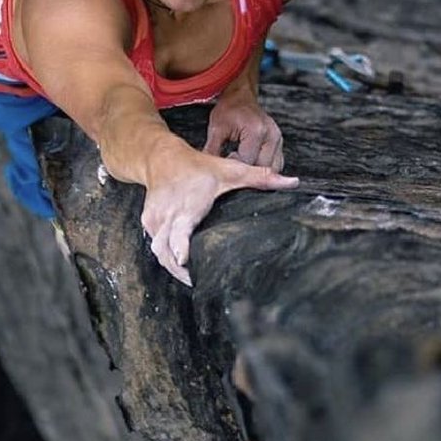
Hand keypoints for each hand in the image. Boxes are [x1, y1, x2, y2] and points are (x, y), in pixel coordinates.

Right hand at [141, 149, 297, 286]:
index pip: (178, 231)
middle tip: (196, 281)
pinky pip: (155, 246)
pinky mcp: (148, 224)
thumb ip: (261, 177)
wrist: (161, 158)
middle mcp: (167, 215)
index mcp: (187, 206)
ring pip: (158, 252)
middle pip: (165, 250)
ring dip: (172, 267)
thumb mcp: (230, 170)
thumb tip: (292, 182)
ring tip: (190, 278)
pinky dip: (166, 258)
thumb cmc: (197, 166)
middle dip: (178, 270)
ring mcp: (155, 221)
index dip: (179, 248)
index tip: (185, 261)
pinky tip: (180, 267)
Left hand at [203, 92, 284, 169]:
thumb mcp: (216, 129)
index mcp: (256, 132)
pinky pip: (275, 163)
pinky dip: (263, 165)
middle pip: (261, 168)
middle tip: (233, 159)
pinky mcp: (279, 143)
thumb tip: (208, 169)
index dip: (235, 167)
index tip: (227, 158)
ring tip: (242, 159)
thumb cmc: (229, 109)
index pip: (247, 162)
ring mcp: (277, 139)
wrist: (241, 97)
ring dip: (256, 169)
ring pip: (272, 169)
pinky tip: (251, 159)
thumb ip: (212, 150)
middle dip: (246, 170)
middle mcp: (271, 136)